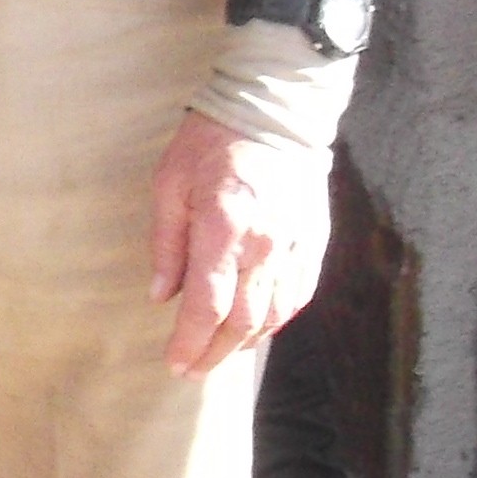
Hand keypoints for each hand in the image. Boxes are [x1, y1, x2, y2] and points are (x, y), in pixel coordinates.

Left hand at [148, 113, 331, 376]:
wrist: (274, 108)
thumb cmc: (211, 141)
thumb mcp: (169, 184)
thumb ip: (167, 244)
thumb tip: (161, 295)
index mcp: (223, 227)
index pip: (208, 305)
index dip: (190, 341)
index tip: (175, 363)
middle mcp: (265, 244)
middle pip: (244, 321)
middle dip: (215, 352)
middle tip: (192, 369)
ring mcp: (296, 244)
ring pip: (275, 314)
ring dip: (246, 342)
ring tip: (220, 352)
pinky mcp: (315, 240)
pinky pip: (299, 294)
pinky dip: (277, 319)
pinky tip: (258, 326)